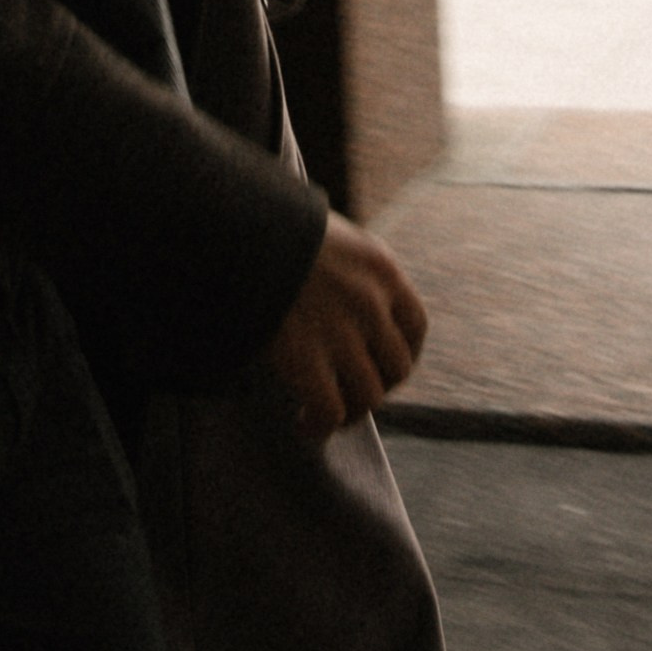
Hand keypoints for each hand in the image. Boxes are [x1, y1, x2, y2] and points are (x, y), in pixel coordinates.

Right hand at [267, 213, 428, 438]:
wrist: (236, 228)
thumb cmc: (271, 224)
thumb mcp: (325, 231)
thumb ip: (343, 265)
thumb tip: (336, 292)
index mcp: (379, 269)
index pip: (415, 326)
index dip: (404, 354)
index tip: (384, 365)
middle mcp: (370, 302)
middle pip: (397, 369)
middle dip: (376, 386)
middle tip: (350, 392)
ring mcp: (340, 332)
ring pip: (368, 396)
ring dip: (349, 413)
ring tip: (325, 415)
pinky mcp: (306, 357)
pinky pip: (329, 410)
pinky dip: (320, 426)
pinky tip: (304, 424)